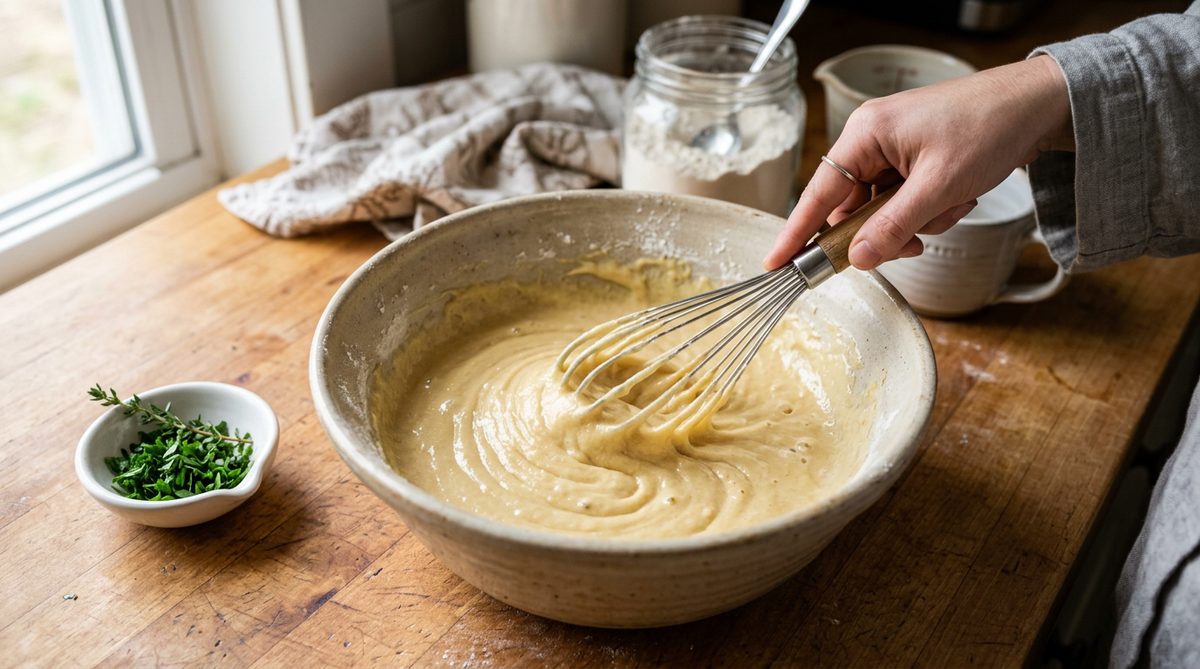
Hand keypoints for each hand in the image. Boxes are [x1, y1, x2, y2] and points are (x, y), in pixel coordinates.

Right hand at [764, 55, 1072, 270]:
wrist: (1039, 105)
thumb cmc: (989, 128)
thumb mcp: (939, 187)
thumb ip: (894, 226)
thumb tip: (858, 258)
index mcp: (866, 135)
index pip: (818, 193)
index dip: (797, 232)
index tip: (777, 263)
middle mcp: (872, 140)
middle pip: (853, 208)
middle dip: (885, 230)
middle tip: (915, 242)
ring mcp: (894, 150)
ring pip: (882, 210)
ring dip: (915, 222)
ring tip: (951, 207)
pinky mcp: (914, 160)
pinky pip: (904, 201)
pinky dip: (928, 211)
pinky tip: (957, 200)